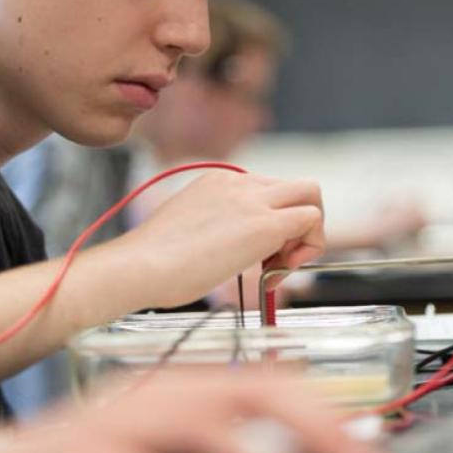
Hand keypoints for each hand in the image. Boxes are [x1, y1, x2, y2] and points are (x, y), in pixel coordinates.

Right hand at [0, 369, 391, 452]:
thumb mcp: (164, 440)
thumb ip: (223, 437)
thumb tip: (296, 450)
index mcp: (181, 388)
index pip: (267, 382)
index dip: (323, 412)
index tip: (371, 447)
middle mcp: (157, 394)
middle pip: (250, 393)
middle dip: (316, 431)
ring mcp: (121, 422)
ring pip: (207, 429)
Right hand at [113, 171, 324, 308]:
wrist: (140, 266)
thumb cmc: (152, 261)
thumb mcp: (189, 228)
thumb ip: (216, 227)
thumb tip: (232, 246)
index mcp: (219, 180)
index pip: (268, 192)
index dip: (273, 224)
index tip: (259, 256)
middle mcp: (239, 183)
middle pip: (296, 187)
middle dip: (299, 222)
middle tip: (279, 259)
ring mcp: (253, 200)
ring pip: (311, 194)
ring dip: (307, 233)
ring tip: (278, 267)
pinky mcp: (265, 223)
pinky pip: (312, 219)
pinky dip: (309, 246)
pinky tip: (279, 271)